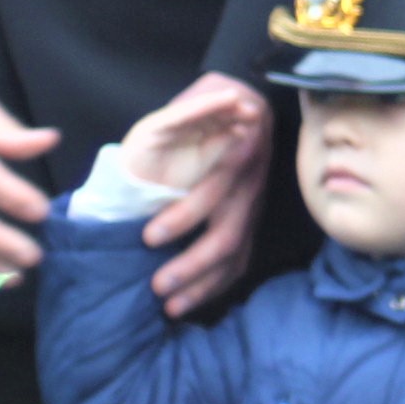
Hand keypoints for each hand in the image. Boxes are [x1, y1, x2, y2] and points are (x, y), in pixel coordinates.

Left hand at [138, 71, 269, 317]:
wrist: (257, 107)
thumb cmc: (216, 104)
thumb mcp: (203, 96)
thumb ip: (193, 106)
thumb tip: (182, 111)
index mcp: (236, 157)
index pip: (211, 194)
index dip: (182, 218)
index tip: (147, 237)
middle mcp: (247, 189)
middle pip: (225, 236)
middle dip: (190, 265)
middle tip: (156, 286)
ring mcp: (252, 209)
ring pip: (233, 256)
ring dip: (202, 285)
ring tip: (169, 307)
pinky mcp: (251, 223)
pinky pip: (238, 264)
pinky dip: (214, 286)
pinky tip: (188, 303)